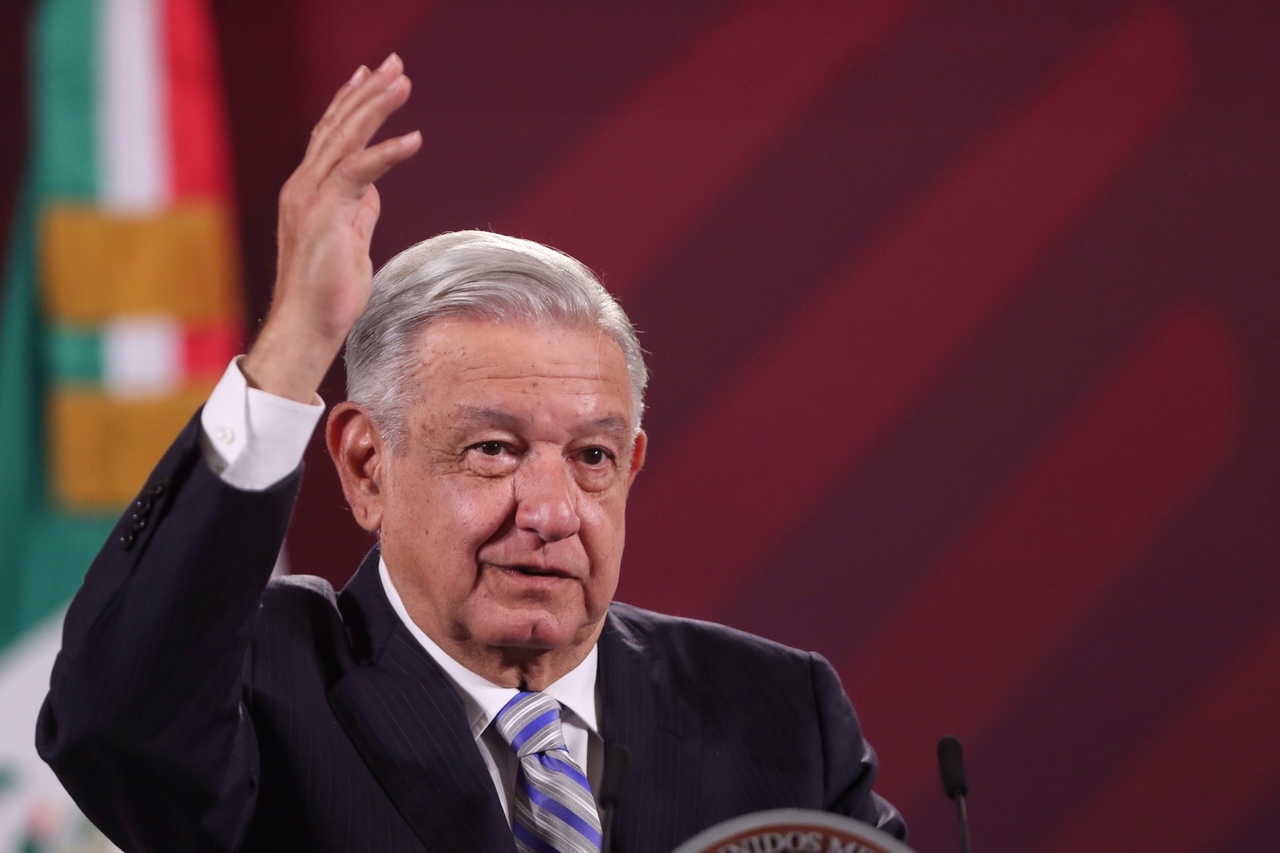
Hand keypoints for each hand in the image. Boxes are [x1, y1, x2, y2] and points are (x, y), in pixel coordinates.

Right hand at [243, 53, 421, 401]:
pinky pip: (358, 172)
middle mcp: (304, 185)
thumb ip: (358, 210)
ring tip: (402, 83)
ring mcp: (311, 197)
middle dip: (367, 92)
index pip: (329, 135)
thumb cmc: (329, 290)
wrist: (309, 323)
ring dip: (376, 108)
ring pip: (345, 139)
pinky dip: (387, 153)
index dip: (350, 103)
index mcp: (309, 189)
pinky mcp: (325, 213)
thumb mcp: (350, 240)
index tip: (371, 76)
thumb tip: (372, 191)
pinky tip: (414, 139)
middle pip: (337, 126)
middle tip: (394, 64)